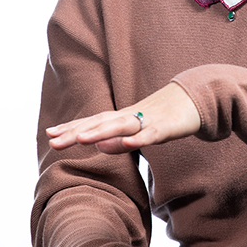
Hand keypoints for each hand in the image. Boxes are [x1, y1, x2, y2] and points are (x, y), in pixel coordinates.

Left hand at [46, 82, 200, 153]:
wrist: (196, 99)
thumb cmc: (164, 118)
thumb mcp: (139, 132)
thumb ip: (119, 141)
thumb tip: (99, 147)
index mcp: (123, 118)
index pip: (93, 122)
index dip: (73, 128)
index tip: (50, 135)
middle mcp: (132, 116)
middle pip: (101, 123)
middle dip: (77, 132)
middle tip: (54, 141)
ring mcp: (149, 120)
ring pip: (122, 126)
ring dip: (102, 132)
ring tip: (83, 140)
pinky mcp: (168, 127)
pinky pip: (152, 134)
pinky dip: (140, 138)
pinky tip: (128, 143)